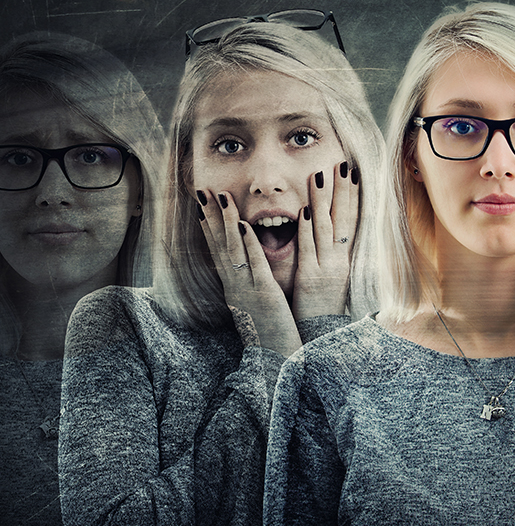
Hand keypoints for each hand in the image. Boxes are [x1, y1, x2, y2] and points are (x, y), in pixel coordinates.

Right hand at [197, 189, 301, 355]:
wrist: (275, 362)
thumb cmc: (268, 334)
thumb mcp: (254, 306)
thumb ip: (249, 287)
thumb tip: (244, 272)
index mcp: (234, 288)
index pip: (217, 252)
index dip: (209, 228)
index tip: (201, 206)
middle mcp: (236, 286)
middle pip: (219, 246)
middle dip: (210, 217)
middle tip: (201, 191)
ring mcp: (247, 289)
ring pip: (233, 250)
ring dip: (226, 222)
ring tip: (221, 197)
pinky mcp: (265, 294)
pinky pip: (254, 265)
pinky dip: (248, 244)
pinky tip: (244, 225)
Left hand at [292, 161, 359, 319]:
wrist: (323, 336)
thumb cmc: (325, 307)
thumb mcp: (334, 276)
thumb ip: (331, 253)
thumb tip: (332, 233)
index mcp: (345, 258)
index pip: (352, 220)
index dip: (353, 195)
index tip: (352, 173)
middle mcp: (339, 259)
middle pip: (343, 218)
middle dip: (342, 189)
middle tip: (341, 163)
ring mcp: (325, 267)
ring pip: (325, 227)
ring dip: (323, 199)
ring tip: (321, 175)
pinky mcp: (309, 277)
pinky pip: (308, 248)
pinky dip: (307, 228)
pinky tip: (305, 210)